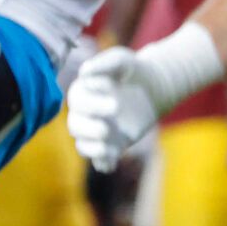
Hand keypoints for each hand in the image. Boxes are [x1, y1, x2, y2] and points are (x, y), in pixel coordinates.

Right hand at [67, 47, 158, 173]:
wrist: (150, 89)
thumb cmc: (132, 71)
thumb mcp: (121, 60)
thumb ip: (104, 63)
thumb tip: (84, 72)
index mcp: (81, 94)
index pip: (78, 101)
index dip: (92, 102)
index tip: (113, 95)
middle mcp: (84, 114)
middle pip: (76, 126)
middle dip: (90, 127)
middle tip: (109, 124)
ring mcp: (96, 131)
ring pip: (83, 145)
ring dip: (92, 148)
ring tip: (108, 148)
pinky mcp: (111, 144)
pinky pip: (100, 158)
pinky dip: (102, 162)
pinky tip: (110, 165)